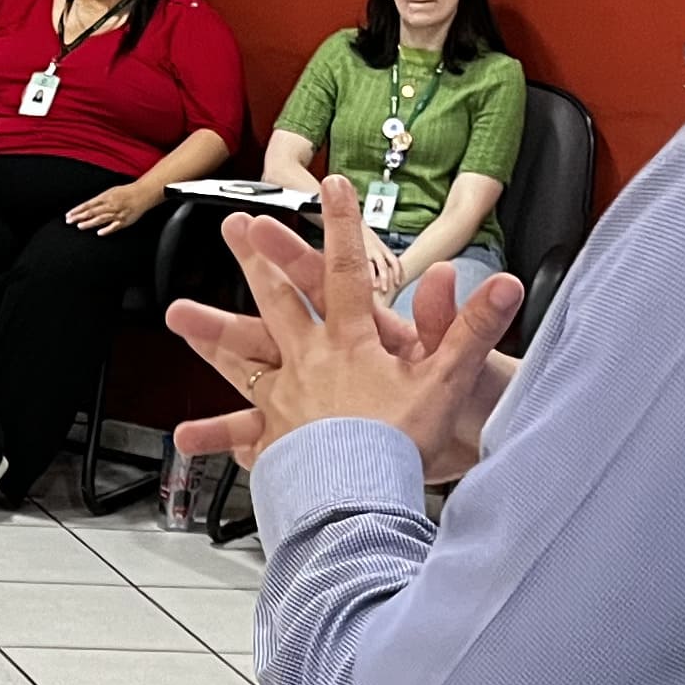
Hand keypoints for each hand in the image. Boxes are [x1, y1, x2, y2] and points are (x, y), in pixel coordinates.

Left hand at [65, 180, 161, 234]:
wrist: (142, 194)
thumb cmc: (125, 193)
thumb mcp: (110, 192)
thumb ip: (98, 200)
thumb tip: (86, 207)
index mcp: (105, 197)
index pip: (88, 204)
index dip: (77, 210)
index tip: (68, 215)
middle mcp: (110, 205)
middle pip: (92, 212)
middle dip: (79, 216)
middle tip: (69, 221)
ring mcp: (117, 213)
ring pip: (101, 219)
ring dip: (90, 222)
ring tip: (80, 226)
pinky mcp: (124, 221)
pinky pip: (115, 226)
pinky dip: (107, 229)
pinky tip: (99, 233)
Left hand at [169, 175, 519, 476]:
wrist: (365, 498)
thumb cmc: (402, 443)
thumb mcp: (447, 381)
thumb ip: (471, 329)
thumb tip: (504, 285)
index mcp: (352, 342)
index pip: (347, 270)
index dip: (342, 225)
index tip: (332, 186)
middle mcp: (310, 361)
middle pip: (278, 300)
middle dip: (257, 259)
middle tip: (235, 226)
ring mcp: (286, 399)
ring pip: (242, 357)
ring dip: (211, 334)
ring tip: (180, 315)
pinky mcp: (276, 440)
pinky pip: (242, 435)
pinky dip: (218, 436)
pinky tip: (190, 435)